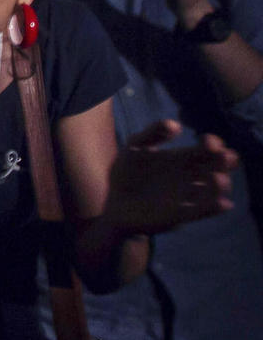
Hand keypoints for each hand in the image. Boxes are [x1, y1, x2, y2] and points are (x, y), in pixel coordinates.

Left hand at [105, 120, 237, 234]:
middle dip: (226, 161)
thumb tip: (176, 125)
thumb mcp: (135, 146)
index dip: (215, 144)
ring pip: (216, 190)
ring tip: (214, 178)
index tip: (207, 141)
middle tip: (223, 156)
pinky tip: (221, 203)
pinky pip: (203, 212)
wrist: (114, 201)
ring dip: (221, 185)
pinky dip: (213, 207)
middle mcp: (191, 176)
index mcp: (183, 158)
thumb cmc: (126, 172)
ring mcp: (188, 195)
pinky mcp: (181, 214)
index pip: (209, 149)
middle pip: (219, 167)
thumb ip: (153, 132)